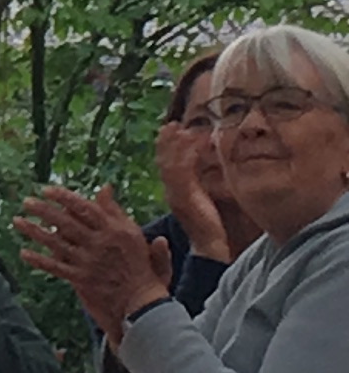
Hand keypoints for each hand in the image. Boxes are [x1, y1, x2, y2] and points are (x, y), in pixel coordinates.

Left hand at [17, 182, 170, 338]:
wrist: (141, 301)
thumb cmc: (138, 263)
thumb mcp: (132, 233)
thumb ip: (116, 211)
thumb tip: (104, 187)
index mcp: (113, 230)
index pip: (84, 208)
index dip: (64, 197)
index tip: (46, 189)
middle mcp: (99, 244)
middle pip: (66, 223)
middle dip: (43, 211)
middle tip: (26, 202)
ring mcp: (88, 262)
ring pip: (57, 243)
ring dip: (34, 232)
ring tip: (17, 221)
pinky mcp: (81, 279)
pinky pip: (56, 268)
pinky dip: (39, 260)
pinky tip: (24, 252)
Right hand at [153, 117, 230, 259]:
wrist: (210, 249)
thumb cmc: (208, 229)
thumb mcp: (200, 205)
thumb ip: (196, 190)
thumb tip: (202, 172)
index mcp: (174, 194)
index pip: (165, 166)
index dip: (165, 148)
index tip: (167, 130)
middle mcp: (172, 192)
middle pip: (163, 162)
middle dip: (165, 142)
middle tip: (170, 123)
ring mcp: (178, 194)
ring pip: (171, 164)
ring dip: (175, 145)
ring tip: (181, 128)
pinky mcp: (187, 197)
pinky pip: (184, 172)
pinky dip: (187, 156)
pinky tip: (196, 144)